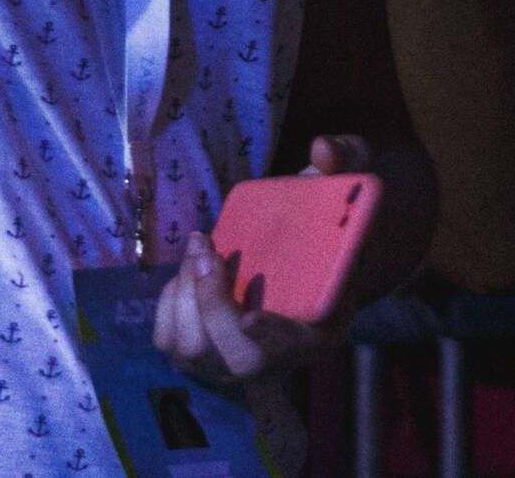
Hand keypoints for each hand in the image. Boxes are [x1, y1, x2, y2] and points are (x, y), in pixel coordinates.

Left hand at [151, 135, 378, 389]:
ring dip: (188, 294)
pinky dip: (172, 300)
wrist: (303, 262)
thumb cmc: (324, 228)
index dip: (271, 336)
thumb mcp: (345, 190)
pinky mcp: (196, 357)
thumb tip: (322, 148)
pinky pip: (169, 338)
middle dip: (212, 301)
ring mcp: (230, 365)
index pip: (297, 347)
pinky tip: (191, 271)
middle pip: (235, 355)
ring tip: (200, 250)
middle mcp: (276, 363)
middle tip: (206, 249)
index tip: (251, 317)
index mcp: (321, 331)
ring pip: (194, 348)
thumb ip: (346, 163)